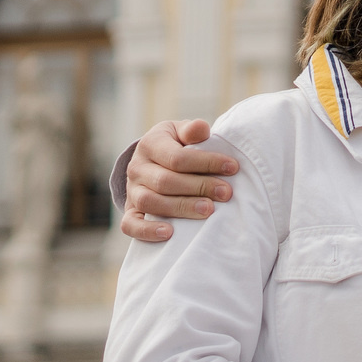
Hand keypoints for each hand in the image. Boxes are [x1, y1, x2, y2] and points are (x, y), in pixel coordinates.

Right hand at [120, 120, 238, 241]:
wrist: (152, 161)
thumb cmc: (175, 146)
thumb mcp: (181, 133)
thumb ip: (192, 131)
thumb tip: (202, 128)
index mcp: (150, 144)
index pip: (177, 157)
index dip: (206, 163)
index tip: (233, 167)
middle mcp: (137, 168)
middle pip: (165, 181)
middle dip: (199, 187)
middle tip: (226, 193)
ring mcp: (131, 191)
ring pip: (150, 202)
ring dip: (181, 208)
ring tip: (208, 211)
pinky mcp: (129, 212)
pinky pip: (130, 225)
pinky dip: (147, 231)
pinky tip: (169, 233)